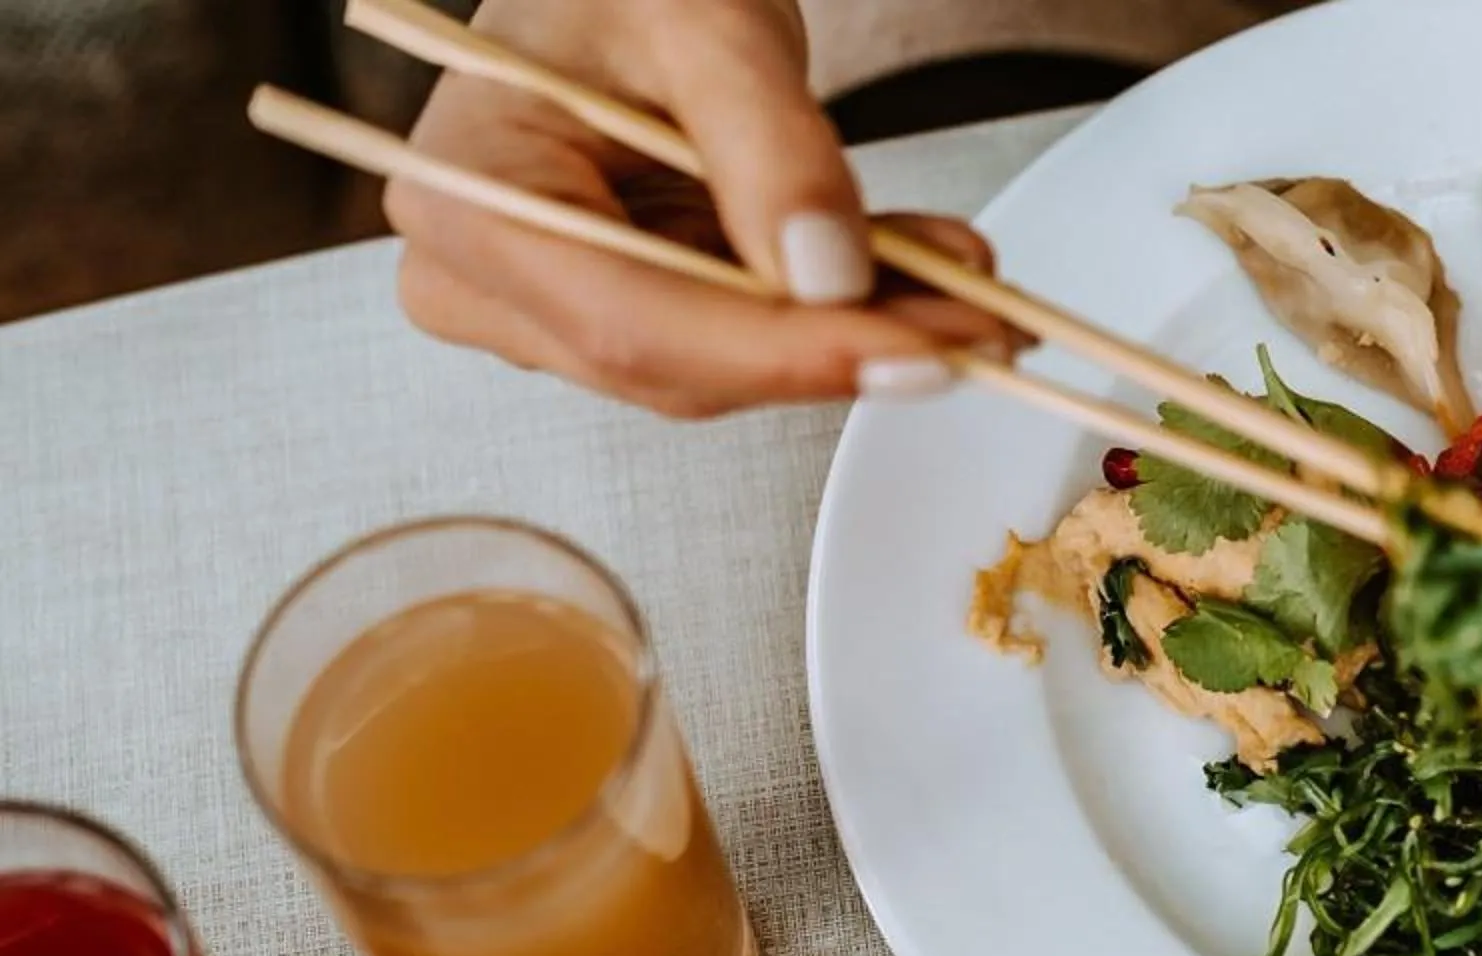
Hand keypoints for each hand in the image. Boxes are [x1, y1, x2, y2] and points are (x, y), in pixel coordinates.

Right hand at [388, 0, 1009, 417]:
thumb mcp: (700, 19)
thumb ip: (767, 143)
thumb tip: (829, 278)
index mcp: (466, 197)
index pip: (632, 323)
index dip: (782, 356)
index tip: (915, 354)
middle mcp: (486, 277)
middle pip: (684, 363)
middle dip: (842, 350)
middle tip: (984, 328)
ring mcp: (551, 304)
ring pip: (730, 364)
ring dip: (864, 332)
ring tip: (980, 296)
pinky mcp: (624, 305)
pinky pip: (746, 334)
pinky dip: (847, 308)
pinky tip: (936, 278)